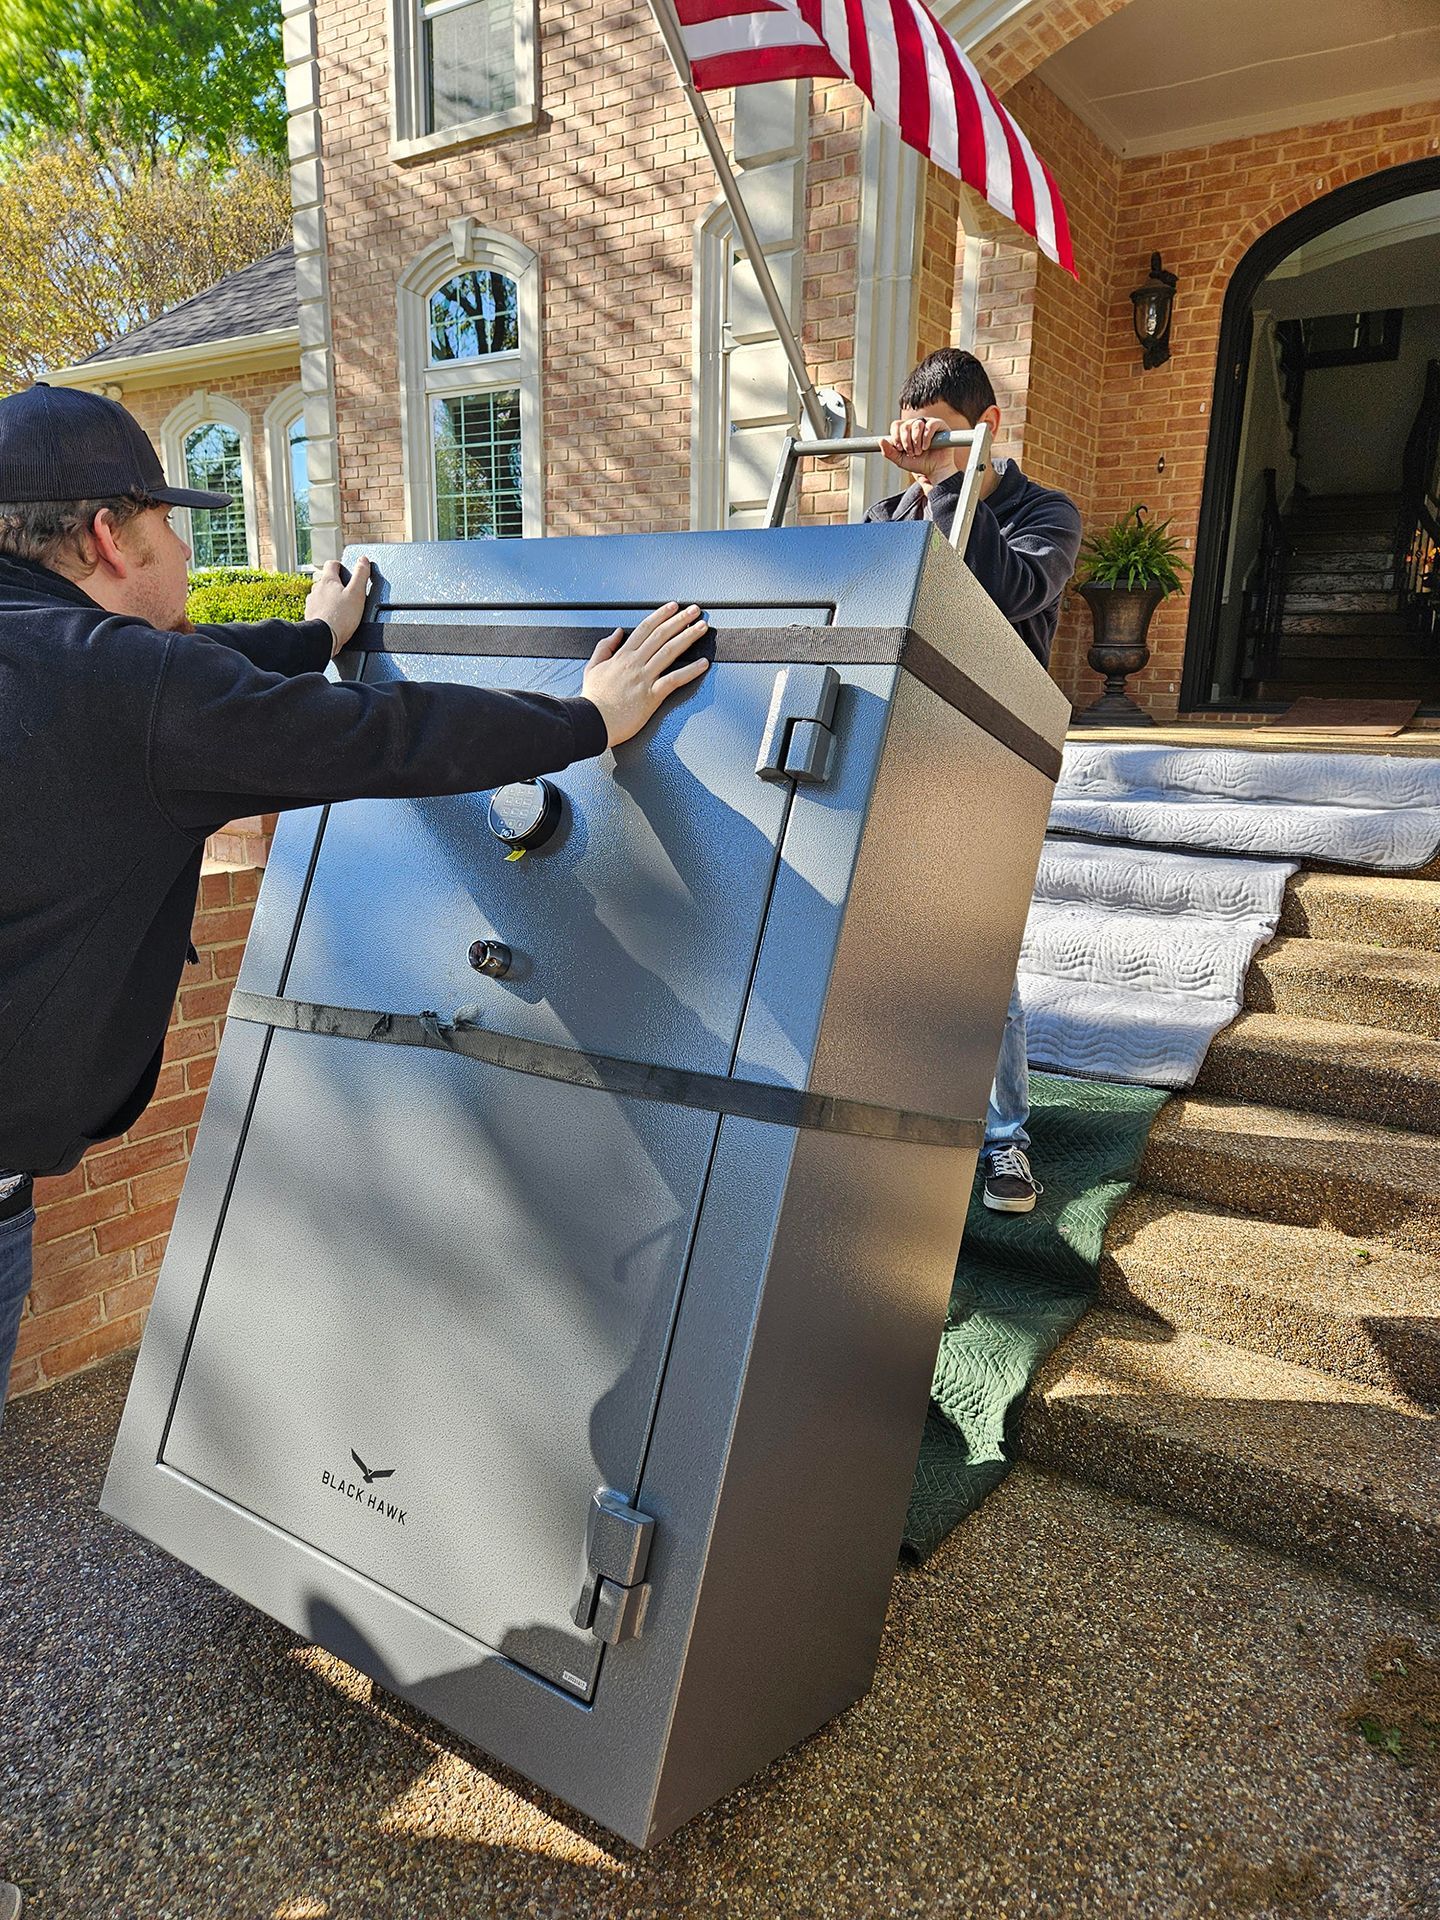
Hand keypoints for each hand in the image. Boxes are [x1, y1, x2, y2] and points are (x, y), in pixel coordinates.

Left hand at [305, 556, 372, 655]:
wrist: (324, 638)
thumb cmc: (340, 617)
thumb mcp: (357, 593)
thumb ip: (361, 575)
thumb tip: (363, 560)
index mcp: (328, 580)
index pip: (332, 564)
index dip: (340, 565)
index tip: (346, 570)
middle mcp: (317, 589)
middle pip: (326, 580)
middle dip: (335, 584)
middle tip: (346, 591)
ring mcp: (311, 603)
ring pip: (320, 595)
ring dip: (328, 598)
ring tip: (339, 606)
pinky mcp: (310, 615)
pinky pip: (317, 609)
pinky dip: (324, 610)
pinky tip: (332, 618)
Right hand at [582, 603, 709, 746]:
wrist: (591, 722)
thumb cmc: (593, 700)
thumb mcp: (592, 667)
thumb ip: (605, 647)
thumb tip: (617, 632)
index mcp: (622, 656)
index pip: (645, 628)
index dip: (661, 615)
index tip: (673, 607)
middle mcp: (634, 663)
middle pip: (661, 635)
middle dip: (680, 620)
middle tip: (695, 611)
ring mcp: (644, 678)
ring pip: (670, 651)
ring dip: (688, 637)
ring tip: (702, 628)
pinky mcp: (651, 696)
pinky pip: (674, 680)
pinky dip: (690, 671)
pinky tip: (703, 664)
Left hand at [878, 416, 961, 484]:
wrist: (934, 470)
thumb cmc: (919, 464)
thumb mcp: (900, 460)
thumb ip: (888, 452)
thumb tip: (880, 440)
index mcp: (906, 430)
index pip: (896, 425)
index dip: (896, 437)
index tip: (900, 448)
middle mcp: (916, 424)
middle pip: (905, 425)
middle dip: (906, 442)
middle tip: (911, 453)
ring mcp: (927, 423)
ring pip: (917, 424)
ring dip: (916, 441)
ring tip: (919, 451)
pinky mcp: (939, 425)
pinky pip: (930, 425)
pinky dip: (926, 437)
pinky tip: (926, 447)